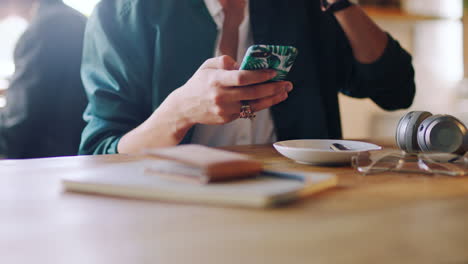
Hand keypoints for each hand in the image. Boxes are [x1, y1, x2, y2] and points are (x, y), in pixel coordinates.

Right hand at [170, 55, 292, 125]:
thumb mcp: (207, 66)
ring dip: (271, 99)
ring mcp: (224, 110)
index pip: (242, 78)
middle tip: (286, 83)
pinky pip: (247, 111)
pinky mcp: (227, 119)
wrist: (184, 107)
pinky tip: (270, 99)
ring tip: (284, 92)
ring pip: (253, 105)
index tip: (273, 72)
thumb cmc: (199, 83)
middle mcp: (221, 96)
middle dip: (272, 88)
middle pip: (252, 93)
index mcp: (216, 80)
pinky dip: (260, 105)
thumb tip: (243, 64)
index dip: (259, 75)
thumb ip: (224, 61)